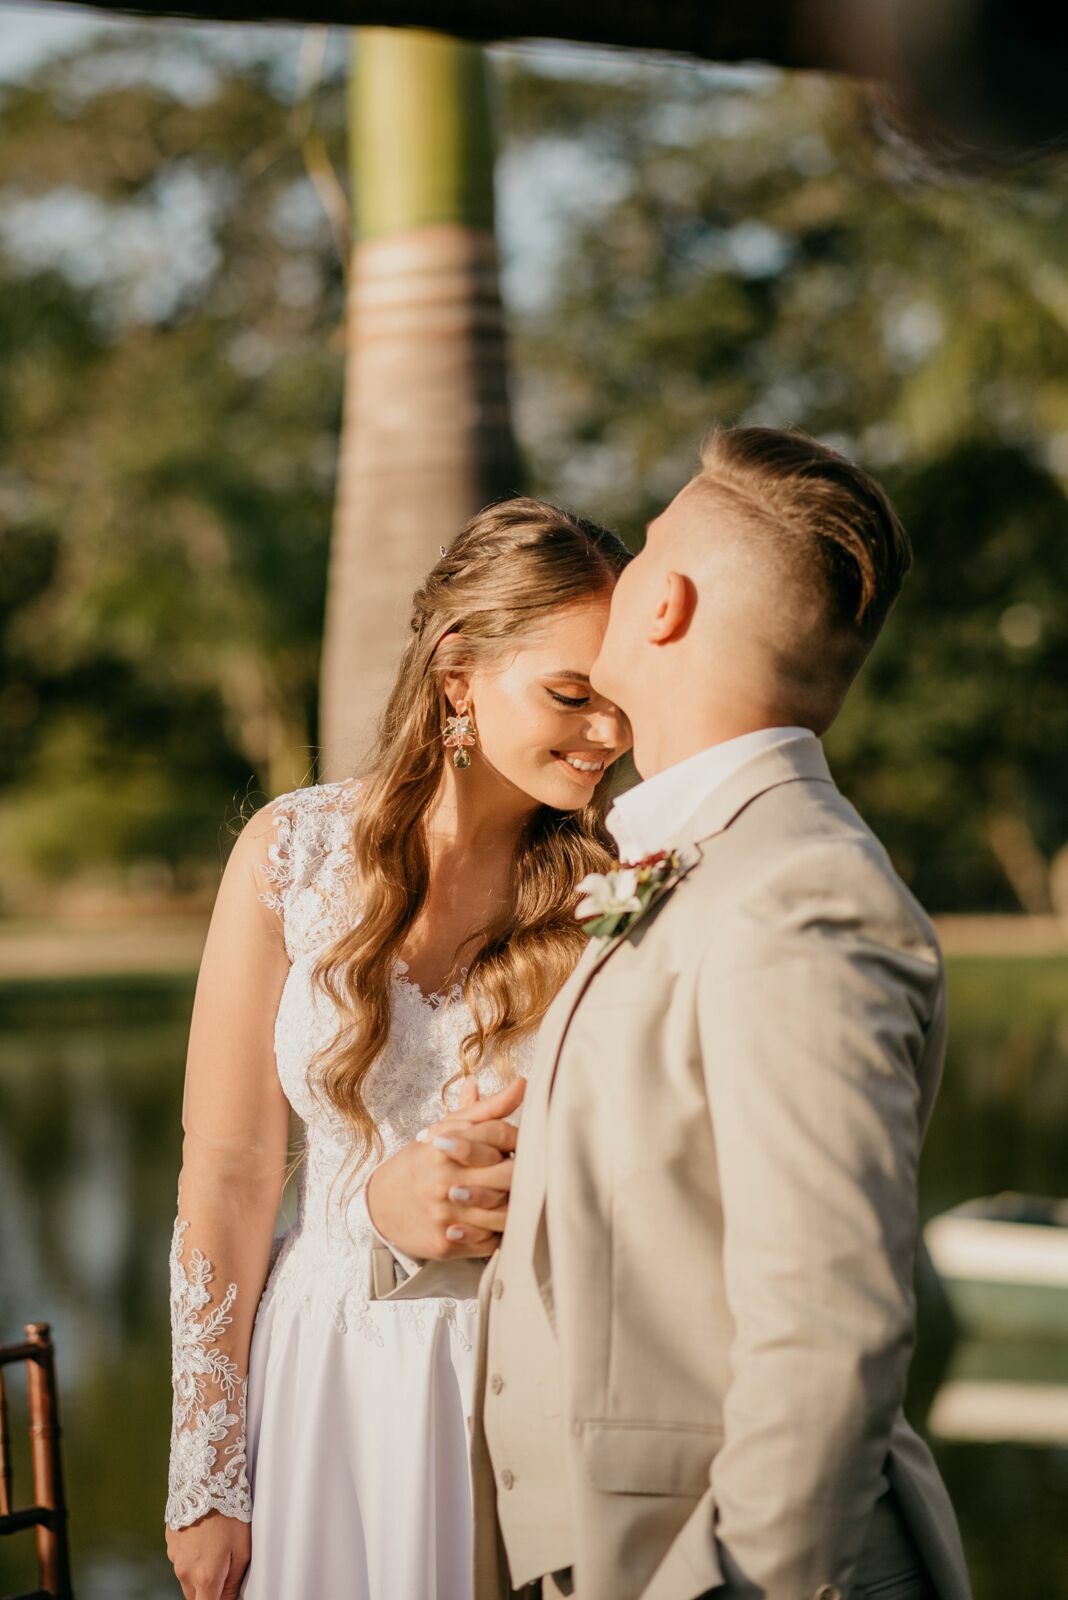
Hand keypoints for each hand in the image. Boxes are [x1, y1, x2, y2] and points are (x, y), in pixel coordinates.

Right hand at [166, 1511, 250, 1599]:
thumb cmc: (229, 1512)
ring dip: (198, 1573)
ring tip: (215, 1546)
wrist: (206, 1479)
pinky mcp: (170, 1542)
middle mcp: (185, 1571)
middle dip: (208, 1591)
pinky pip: (180, 1559)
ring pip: (186, 1578)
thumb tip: (229, 1599)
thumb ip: (233, 1582)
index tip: (225, 1594)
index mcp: (205, 1577)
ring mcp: (174, 1557)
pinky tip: (204, 1536)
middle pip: (194, 1597)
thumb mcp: (242, 1549)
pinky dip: (191, 1556)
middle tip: (224, 1569)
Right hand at [366, 1075, 525, 1261]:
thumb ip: (487, 1110)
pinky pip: (489, 1241)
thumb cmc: (424, 1161)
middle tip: (527, 1173)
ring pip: (504, 1214)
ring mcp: (445, 1214)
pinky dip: (496, 1233)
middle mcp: (444, 1180)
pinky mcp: (446, 1243)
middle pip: (509, 1175)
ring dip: (515, 1206)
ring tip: (512, 1199)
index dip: (516, 1139)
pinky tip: (493, 1222)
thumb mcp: (447, 1129)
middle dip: (523, 1173)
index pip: (499, 1134)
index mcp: (445, 1146)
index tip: (515, 1145)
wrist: (381, 1204)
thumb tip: (524, 1084)